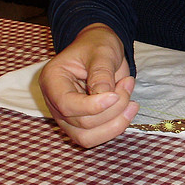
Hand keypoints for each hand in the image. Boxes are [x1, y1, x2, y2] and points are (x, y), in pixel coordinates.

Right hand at [38, 23, 138, 146]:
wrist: (100, 49)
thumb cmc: (97, 46)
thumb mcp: (102, 51)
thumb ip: (101, 73)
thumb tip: (105, 96)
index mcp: (53, 80)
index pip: (67, 104)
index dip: (93, 106)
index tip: (116, 94)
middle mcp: (55, 103)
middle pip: (82, 123)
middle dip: (113, 108)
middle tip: (128, 83)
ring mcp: (66, 117)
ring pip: (88, 138)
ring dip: (116, 123)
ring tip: (131, 100)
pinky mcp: (81, 125)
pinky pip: (97, 137)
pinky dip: (116, 127)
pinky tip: (128, 109)